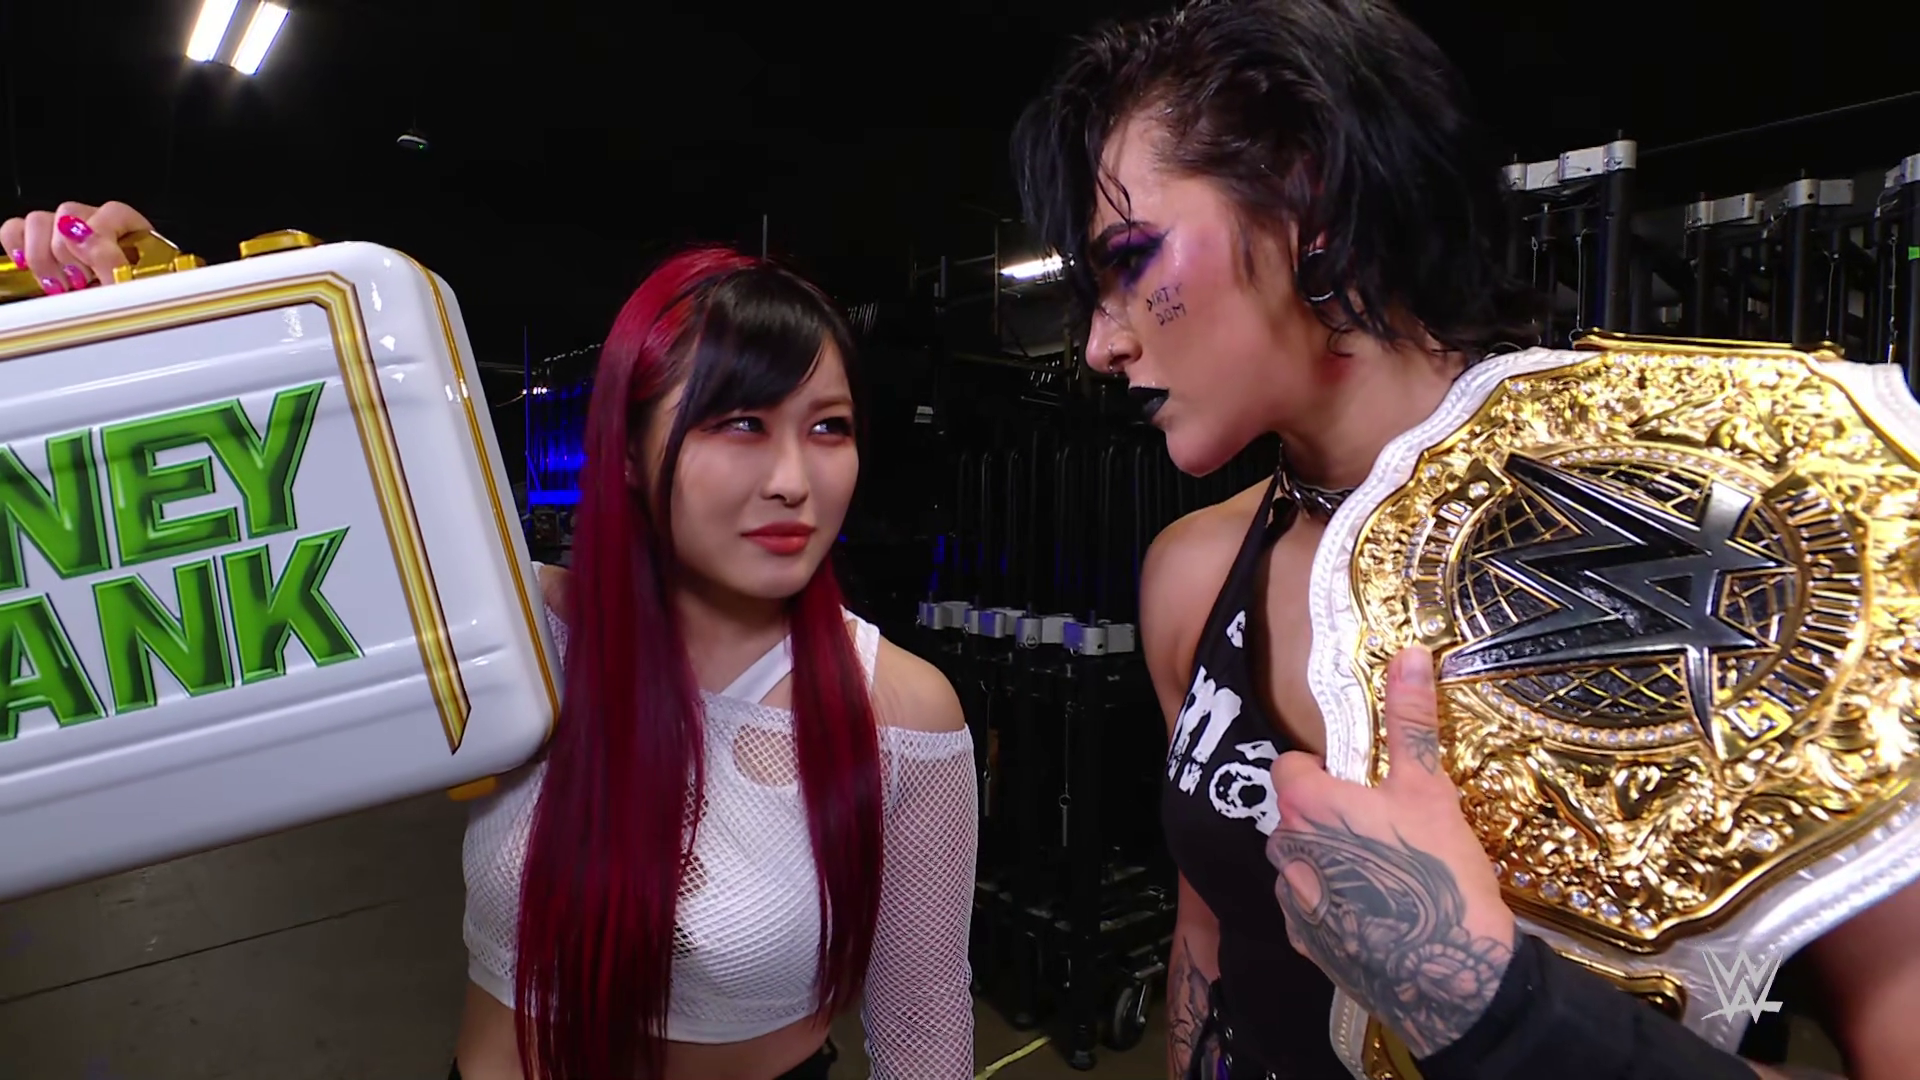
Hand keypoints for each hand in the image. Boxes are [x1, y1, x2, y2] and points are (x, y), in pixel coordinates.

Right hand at [1, 201, 154, 295]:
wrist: (121, 311)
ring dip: (44, 257)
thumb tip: (86, 242)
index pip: (111, 214)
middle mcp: (93, 220)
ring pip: (38, 221)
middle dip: (71, 255)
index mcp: (128, 226)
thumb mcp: (134, 288)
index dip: (103, 247)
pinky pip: (14, 230)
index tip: (104, 278)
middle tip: (80, 283)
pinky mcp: (37, 241)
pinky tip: (29, 268)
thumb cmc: (131, 296)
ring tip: (59, 285)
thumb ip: (114, 264)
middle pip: (68, 213)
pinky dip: (16, 247)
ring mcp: (62, 229)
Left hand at [1265, 645, 1516, 1057]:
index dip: (1325, 771)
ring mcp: (1290, 902)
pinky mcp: (1303, 944)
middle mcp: (1283, 850)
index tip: (1363, 786)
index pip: (1290, 767)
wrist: (1450, 975)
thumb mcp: (1429, 787)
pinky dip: (1332, 906)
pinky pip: (1308, 909)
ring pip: (1299, 863)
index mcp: (1305, 805)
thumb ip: (1410, 720)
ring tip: (1383, 874)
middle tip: (1383, 830)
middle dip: (1329, 817)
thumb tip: (1409, 653)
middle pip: (1295, 816)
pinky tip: (1374, 914)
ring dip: (1327, 861)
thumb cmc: (1436, 871)